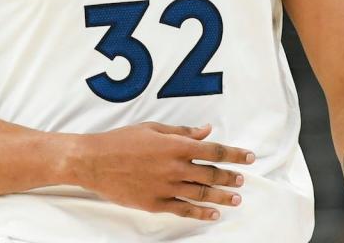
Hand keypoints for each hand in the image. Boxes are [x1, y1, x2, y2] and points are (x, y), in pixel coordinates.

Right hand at [70, 122, 253, 220]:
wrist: (94, 161)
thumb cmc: (121, 140)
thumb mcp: (153, 129)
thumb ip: (182, 132)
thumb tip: (206, 131)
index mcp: (176, 146)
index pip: (214, 150)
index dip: (234, 154)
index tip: (248, 157)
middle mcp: (174, 167)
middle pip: (211, 174)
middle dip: (230, 177)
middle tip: (242, 180)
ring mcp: (165, 187)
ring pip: (201, 194)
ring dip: (221, 197)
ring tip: (235, 198)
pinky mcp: (155, 203)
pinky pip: (183, 209)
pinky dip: (200, 212)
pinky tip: (212, 213)